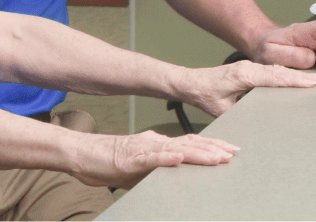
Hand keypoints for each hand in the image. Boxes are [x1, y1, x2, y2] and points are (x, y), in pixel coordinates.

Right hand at [76, 131, 239, 189]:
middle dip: (213, 147)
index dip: (210, 145)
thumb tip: (175, 175)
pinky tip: (179, 158)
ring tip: (217, 157)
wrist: (81, 154)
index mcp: (156, 144)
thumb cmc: (107, 162)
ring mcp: (142, 149)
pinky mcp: (130, 158)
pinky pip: (151, 158)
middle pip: (188, 143)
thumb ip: (158, 169)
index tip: (229, 149)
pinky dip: (166, 157)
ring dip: (198, 153)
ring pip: (175, 149)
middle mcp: (153, 142)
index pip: (189, 143)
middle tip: (234, 152)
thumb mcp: (140, 169)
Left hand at [182, 60, 315, 116]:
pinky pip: (269, 71)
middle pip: (279, 71)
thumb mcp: (221, 108)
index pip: (274, 77)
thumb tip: (259, 123)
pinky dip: (284, 74)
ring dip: (294, 75)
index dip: (296, 80)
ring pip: (276, 70)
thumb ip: (241, 112)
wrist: (189, 82)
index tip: (314, 81)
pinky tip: (294, 78)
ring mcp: (247, 67)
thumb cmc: (203, 94)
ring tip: (315, 80)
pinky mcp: (247, 69)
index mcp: (243, 74)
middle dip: (301, 77)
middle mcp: (247, 67)